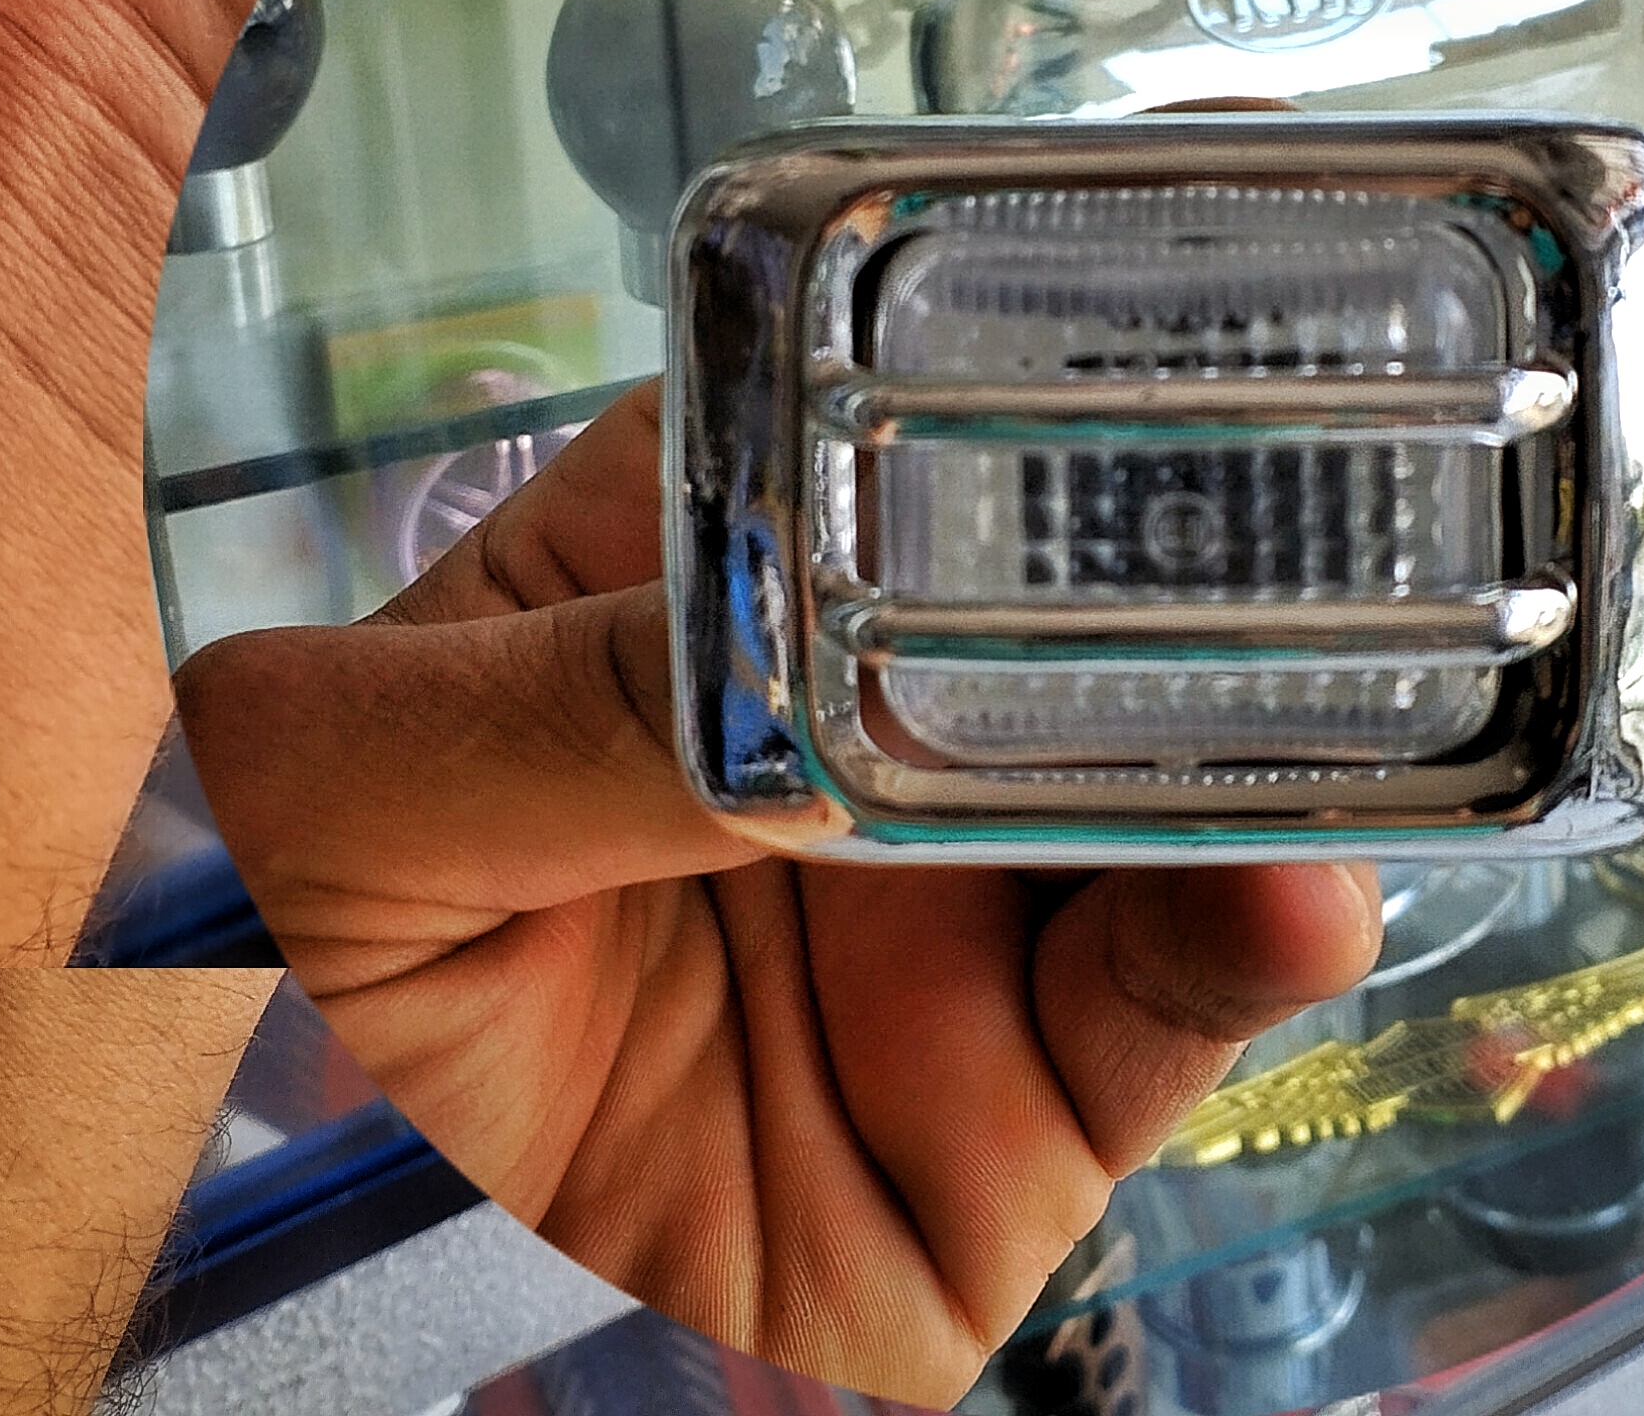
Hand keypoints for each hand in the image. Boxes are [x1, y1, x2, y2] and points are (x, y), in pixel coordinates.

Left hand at [179, 387, 1379, 1400]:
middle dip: (1199, 547)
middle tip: (1298, 510)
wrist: (345, 1322)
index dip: (1018, 359)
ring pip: (1170, 785)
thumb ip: (545, 701)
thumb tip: (776, 627)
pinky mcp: (1034, 1112)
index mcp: (721, 572)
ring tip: (1334, 710)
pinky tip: (1282, 895)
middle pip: (1082, 594)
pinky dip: (1249, 943)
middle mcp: (881, 719)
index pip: (902, 417)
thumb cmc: (310, 978)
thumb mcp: (340, 800)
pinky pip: (1169, 1012)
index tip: (1132, 328)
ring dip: (1271, 737)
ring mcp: (971, 906)